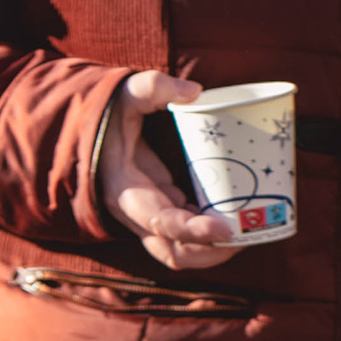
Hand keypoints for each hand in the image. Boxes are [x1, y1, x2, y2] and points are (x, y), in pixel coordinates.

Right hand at [99, 70, 239, 270]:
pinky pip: (185, 239)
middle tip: (248, 234)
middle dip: (211, 253)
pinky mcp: (161, 214)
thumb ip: (153, 87)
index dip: (194, 231)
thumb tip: (195, 92)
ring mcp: (148, 219)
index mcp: (125, 190)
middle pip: (174, 252)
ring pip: (180, 252)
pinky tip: (238, 223)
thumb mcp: (125, 94)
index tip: (227, 229)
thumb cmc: (109, 114)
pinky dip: (209, 239)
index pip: (161, 222)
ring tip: (249, 233)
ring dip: (213, 252)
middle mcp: (135, 215)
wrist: (91, 133)